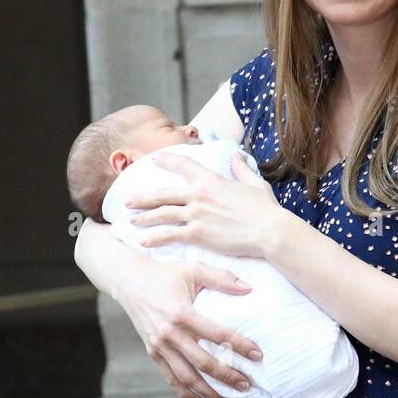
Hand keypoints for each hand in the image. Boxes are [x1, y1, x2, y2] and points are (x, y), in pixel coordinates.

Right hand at [117, 257, 263, 397]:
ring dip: (207, 391)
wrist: (129, 281)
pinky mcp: (151, 352)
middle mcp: (169, 333)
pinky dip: (185, 391)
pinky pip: (169, 377)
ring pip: (185, 376)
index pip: (217, 334)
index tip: (257, 355)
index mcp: (181, 313)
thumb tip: (249, 289)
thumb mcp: (193, 268)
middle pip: (202, 362)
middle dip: (226, 377)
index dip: (239, 345)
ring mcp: (158, 345)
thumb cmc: (165, 273)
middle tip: (246, 386)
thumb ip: (222, 277)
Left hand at [125, 150, 282, 259]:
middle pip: (163, 194)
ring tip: (131, 222)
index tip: (154, 160)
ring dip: (144, 218)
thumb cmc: (266, 209)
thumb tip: (237, 156)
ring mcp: (196, 214)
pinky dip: (155, 239)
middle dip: (142, 197)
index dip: (167, 161)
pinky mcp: (198, 233)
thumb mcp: (254, 184)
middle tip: (127, 200)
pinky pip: (170, 235)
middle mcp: (199, 195)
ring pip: (162, 214)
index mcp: (211, 180)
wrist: (270, 231)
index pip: (183, 165)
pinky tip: (143, 242)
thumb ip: (241, 169)